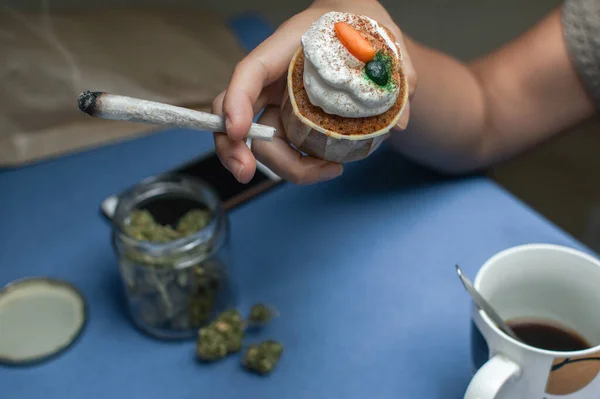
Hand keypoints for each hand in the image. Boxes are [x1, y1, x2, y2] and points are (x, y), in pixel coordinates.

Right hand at [212, 0, 416, 183]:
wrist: (355, 28)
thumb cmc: (360, 25)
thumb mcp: (385, 39)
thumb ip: (398, 72)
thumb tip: (399, 122)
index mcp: (285, 49)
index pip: (249, 72)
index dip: (236, 102)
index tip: (239, 131)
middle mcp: (274, 79)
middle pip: (237, 115)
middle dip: (234, 149)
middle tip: (247, 174)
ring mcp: (280, 102)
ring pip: (262, 141)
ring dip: (282, 167)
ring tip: (327, 171)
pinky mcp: (292, 121)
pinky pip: (286, 149)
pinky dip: (299, 166)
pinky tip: (327, 166)